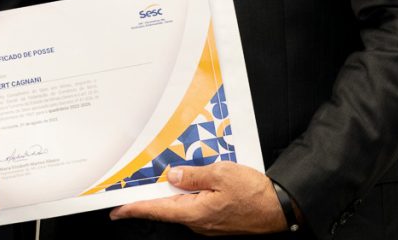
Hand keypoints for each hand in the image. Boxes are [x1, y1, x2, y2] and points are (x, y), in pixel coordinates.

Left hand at [110, 163, 288, 234]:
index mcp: (194, 212)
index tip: (116, 210)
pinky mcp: (217, 220)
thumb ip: (194, 175)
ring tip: (168, 173)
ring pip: (183, 205)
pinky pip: (197, 206)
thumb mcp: (222, 174)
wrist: (281, 209)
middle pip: (167, 207)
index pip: (156, 210)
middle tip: (137, 182)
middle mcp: (198, 222)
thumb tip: (173, 175)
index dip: (133, 209)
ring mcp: (208, 224)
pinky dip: (190, 194)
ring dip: (174, 191)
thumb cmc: (255, 194)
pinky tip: (194, 181)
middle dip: (152, 194)